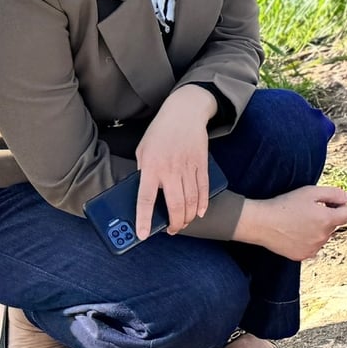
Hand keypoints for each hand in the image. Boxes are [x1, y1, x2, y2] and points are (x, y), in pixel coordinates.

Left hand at [133, 84, 216, 235]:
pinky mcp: (201, 163)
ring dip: (189, 216)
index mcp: (150, 167)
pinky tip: (200, 212)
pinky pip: (204, 188)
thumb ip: (144, 171)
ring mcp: (188, 167)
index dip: (144, 219)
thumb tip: (147, 192)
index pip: (145, 199)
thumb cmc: (160, 132)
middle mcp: (170, 169)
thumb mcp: (143, 150)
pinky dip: (203, 203)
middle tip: (172, 230)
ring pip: (191, 200)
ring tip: (184, 222)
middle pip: (175, 204)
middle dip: (175, 223)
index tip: (143, 235)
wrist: (184, 112)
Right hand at [242, 186, 346, 261]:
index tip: (329, 203)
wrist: (262, 223)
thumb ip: (335, 194)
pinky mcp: (302, 256)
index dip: (340, 206)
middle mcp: (323, 237)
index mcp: (327, 220)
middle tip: (308, 210)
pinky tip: (295, 233)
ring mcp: (313, 248)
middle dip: (327, 217)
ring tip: (299, 222)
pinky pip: (313, 247)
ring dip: (317, 229)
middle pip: (334, 225)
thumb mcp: (311, 192)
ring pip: (323, 236)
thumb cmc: (286, 204)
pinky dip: (308, 240)